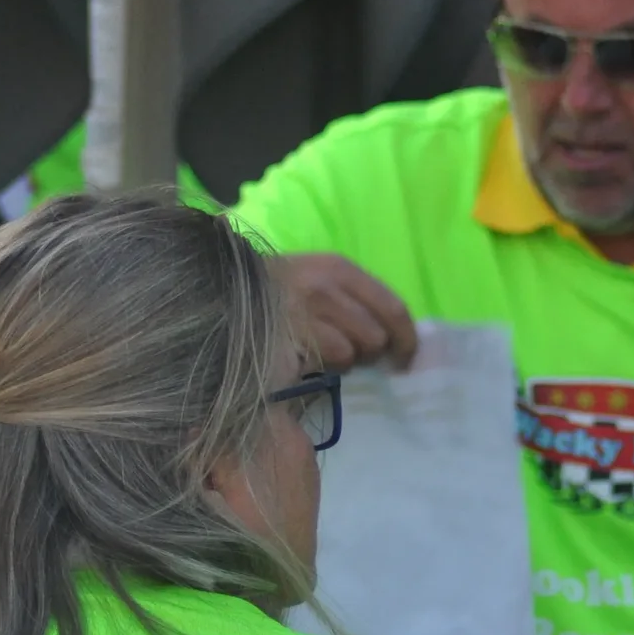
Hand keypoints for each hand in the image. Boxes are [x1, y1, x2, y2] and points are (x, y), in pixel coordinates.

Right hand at [269, 252, 417, 370]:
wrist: (226, 288)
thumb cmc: (281, 292)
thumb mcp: (320, 280)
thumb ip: (355, 300)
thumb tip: (395, 337)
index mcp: (340, 268)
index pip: (393, 308)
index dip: (407, 339)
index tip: (405, 359)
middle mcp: (327, 285)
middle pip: (377, 336)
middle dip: (370, 353)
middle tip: (354, 355)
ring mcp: (307, 310)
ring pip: (355, 351)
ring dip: (345, 360)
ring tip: (325, 353)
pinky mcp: (292, 334)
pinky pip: (330, 360)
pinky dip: (324, 366)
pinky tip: (308, 358)